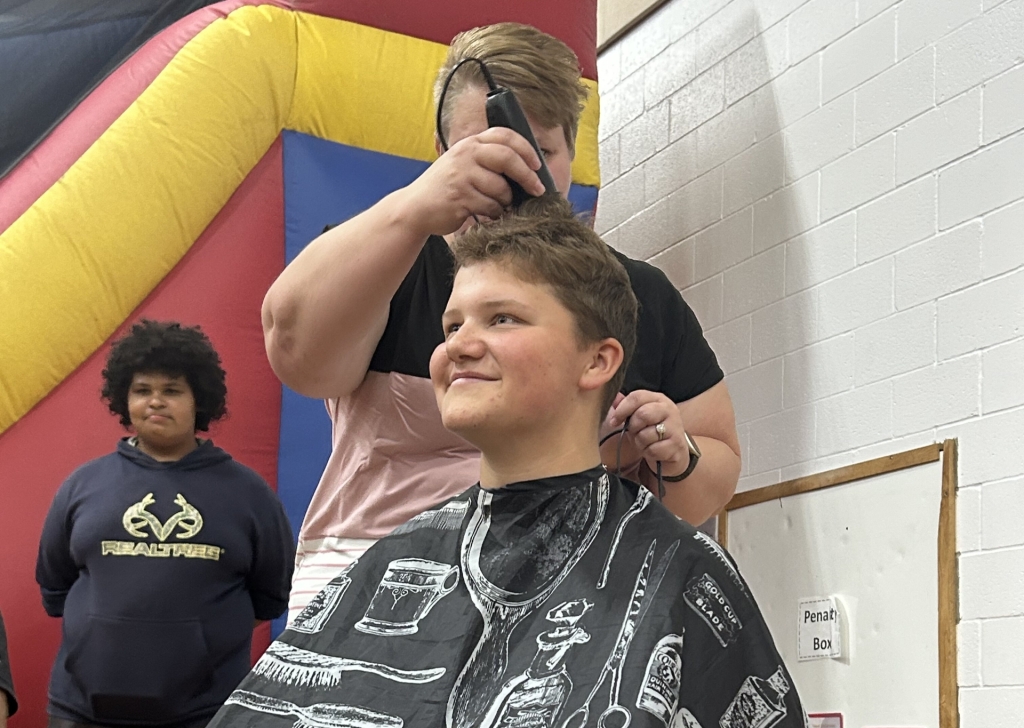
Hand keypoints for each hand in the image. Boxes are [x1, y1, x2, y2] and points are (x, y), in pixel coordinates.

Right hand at [405, 127, 544, 236]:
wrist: (415, 207)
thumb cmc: (445, 188)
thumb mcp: (462, 163)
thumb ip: (486, 158)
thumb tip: (526, 167)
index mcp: (470, 144)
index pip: (505, 136)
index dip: (526, 149)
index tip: (537, 165)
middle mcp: (466, 155)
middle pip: (508, 158)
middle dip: (528, 176)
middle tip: (538, 190)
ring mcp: (462, 175)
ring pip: (501, 188)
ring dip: (505, 202)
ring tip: (497, 206)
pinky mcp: (460, 197)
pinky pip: (491, 206)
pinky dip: (494, 213)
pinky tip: (486, 214)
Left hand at [602, 390, 690, 476]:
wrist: (673, 451)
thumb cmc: (652, 431)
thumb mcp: (637, 417)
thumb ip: (626, 406)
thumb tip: (615, 397)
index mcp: (658, 399)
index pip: (637, 397)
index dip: (622, 409)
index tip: (614, 421)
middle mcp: (669, 410)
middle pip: (642, 414)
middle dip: (633, 427)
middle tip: (634, 433)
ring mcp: (675, 427)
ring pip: (646, 435)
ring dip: (640, 443)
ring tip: (645, 442)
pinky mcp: (677, 445)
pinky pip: (653, 450)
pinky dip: (648, 453)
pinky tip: (653, 451)